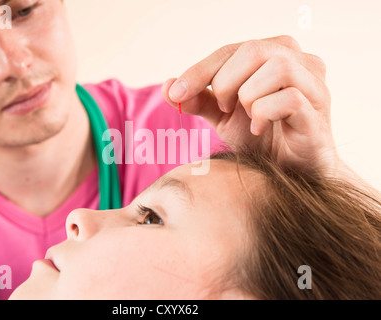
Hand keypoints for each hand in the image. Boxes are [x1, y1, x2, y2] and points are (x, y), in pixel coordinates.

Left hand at [162, 35, 337, 175]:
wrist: (291, 173)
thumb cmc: (261, 138)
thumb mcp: (223, 116)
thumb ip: (199, 99)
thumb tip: (167, 86)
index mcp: (274, 54)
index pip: (231, 50)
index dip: (200, 70)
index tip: (177, 93)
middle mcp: (300, 61)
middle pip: (253, 50)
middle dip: (226, 81)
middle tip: (223, 107)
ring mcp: (314, 85)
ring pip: (277, 67)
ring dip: (248, 96)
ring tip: (245, 116)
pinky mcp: (319, 111)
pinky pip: (289, 98)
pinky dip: (264, 113)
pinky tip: (258, 128)